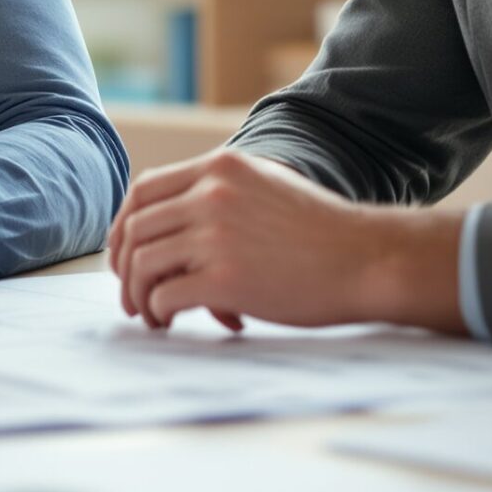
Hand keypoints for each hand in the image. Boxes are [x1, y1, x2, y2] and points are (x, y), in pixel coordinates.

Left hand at [106, 150, 464, 334]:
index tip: (124, 254)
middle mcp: (211, 194)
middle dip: (123, 266)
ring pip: (142, 263)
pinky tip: (169, 323)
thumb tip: (174, 223)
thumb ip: (220, 191)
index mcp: (219, 167)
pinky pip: (165, 296)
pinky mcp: (225, 279)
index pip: (143, 190)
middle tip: (131, 294)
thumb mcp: (266, 185)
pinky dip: (158, 312)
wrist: (368, 259)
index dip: (124, 226)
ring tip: (151, 315)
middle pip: (135, 228)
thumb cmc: (322, 232)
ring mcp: (216, 236)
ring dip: (138, 294)